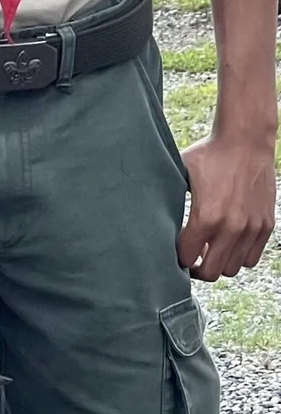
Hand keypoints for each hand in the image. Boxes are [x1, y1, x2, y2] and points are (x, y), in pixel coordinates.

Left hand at [178, 130, 275, 280]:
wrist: (245, 141)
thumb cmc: (209, 155)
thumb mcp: (180, 173)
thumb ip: (168, 199)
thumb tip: (148, 215)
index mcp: (206, 216)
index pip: (187, 257)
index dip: (177, 258)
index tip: (173, 252)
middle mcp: (231, 227)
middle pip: (210, 272)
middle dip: (196, 270)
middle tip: (189, 260)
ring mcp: (250, 228)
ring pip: (232, 269)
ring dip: (218, 264)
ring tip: (208, 251)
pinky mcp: (265, 225)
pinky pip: (251, 258)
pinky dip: (238, 257)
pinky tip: (227, 244)